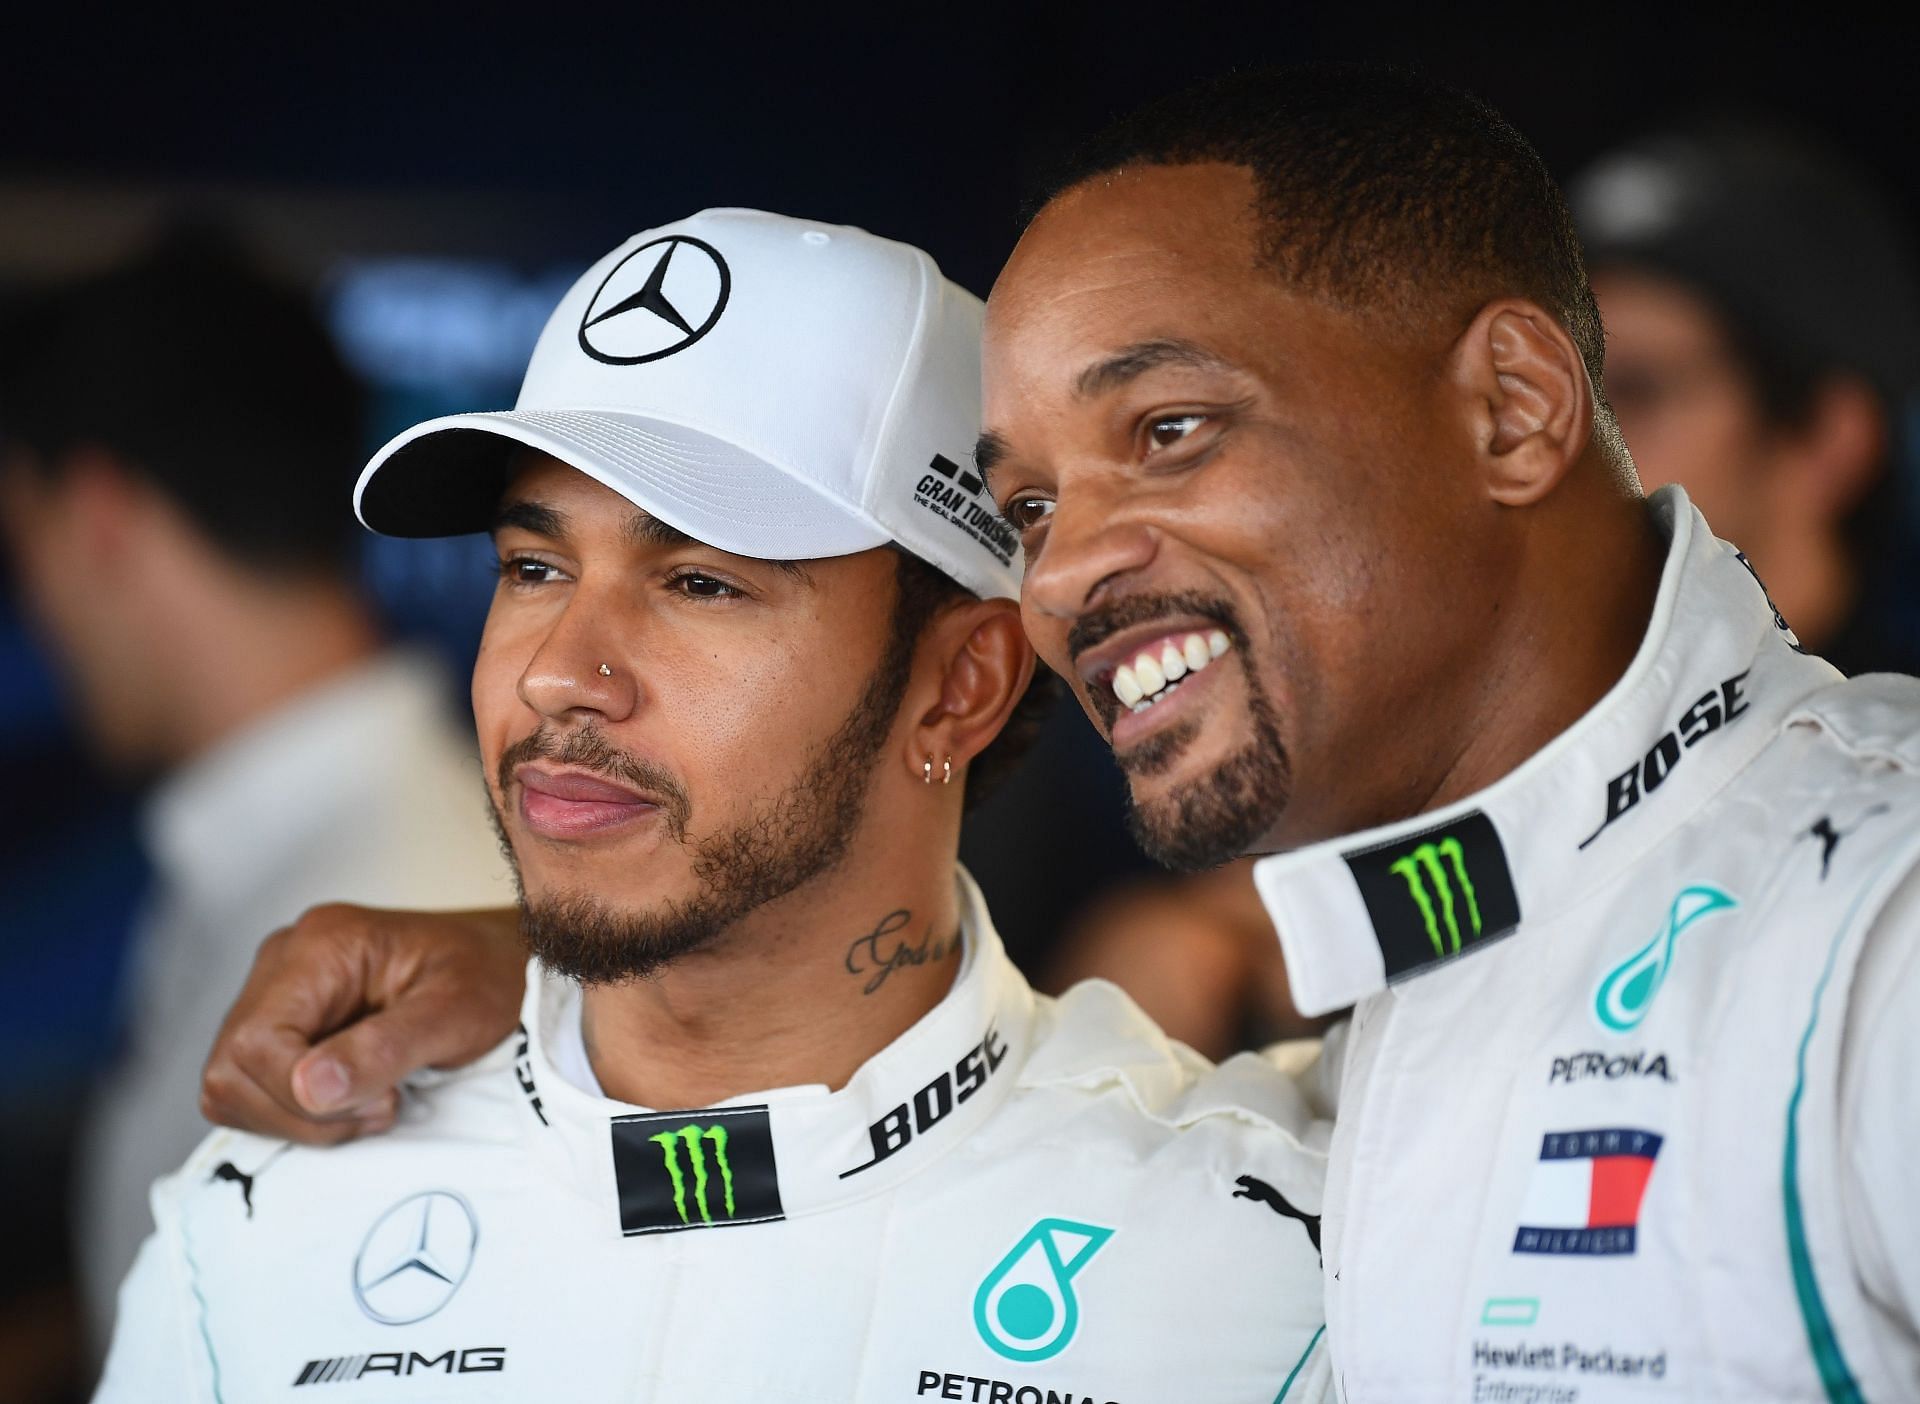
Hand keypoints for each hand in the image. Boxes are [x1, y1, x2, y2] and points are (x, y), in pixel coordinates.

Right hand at [201, 903, 524, 1144]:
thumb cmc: (491, 979)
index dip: (302, 1093)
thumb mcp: (457, 1012)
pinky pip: (250, 1091)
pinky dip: (298, 1114)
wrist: (504, 968)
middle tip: (385, 1102)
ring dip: (301, 1119)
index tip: (382, 1098)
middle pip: (232, 1070)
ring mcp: (276, 994)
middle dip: (304, 1113)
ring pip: (231, 1087)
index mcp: (322, 945)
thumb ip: (385, 1048)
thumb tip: (310, 1088)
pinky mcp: (281, 1027)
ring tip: (376, 1098)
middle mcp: (284, 962)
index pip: (256, 1042)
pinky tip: (356, 1097)